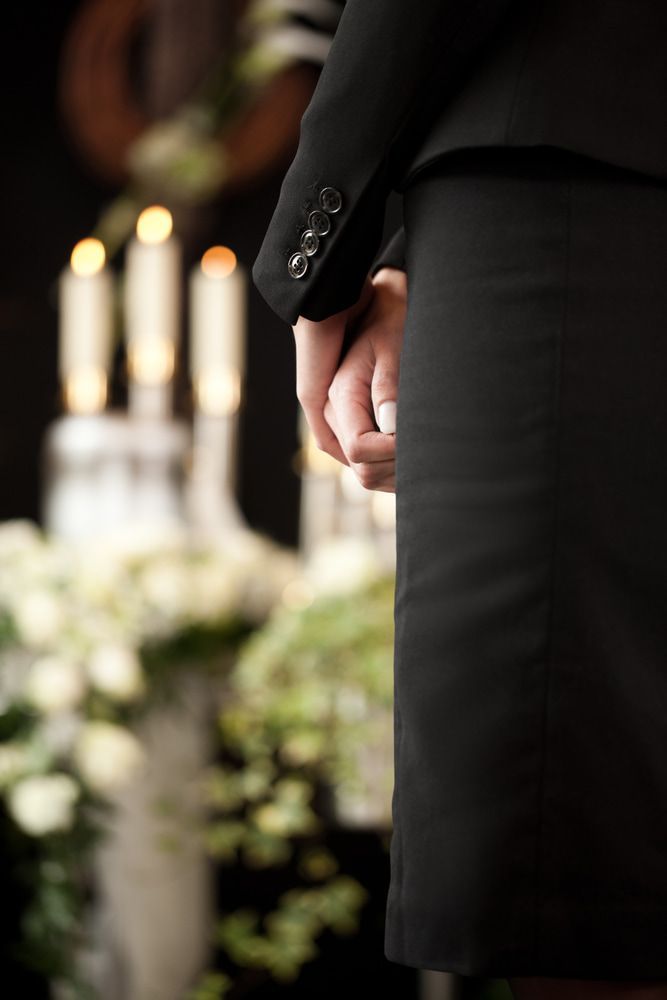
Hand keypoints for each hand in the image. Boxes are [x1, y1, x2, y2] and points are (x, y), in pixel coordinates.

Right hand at [292, 265, 406, 492]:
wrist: (348, 290)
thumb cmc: (375, 312)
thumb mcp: (390, 343)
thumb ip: (388, 385)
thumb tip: (392, 428)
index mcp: (334, 395)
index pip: (359, 449)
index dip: (391, 454)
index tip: (418, 445)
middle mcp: (326, 409)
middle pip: (356, 464)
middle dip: (391, 470)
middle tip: (425, 465)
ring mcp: (331, 410)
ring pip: (355, 462)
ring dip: (388, 469)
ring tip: (421, 465)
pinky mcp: (341, 409)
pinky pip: (357, 447)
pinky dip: (382, 458)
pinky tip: (406, 454)